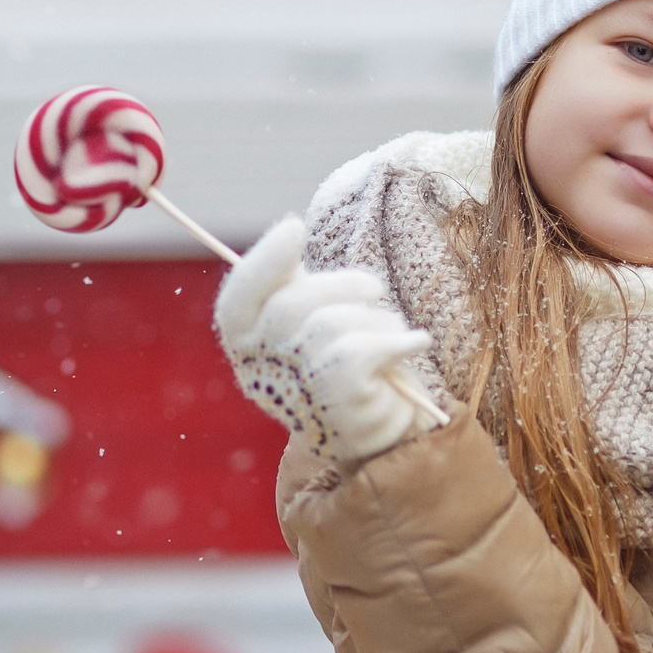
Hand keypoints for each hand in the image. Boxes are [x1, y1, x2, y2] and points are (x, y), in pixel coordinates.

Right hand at [214, 216, 437, 464]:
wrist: (383, 425)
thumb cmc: (345, 360)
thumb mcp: (312, 317)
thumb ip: (293, 284)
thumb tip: (287, 232)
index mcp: (247, 349)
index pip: (236, 302)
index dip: (262, 262)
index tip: (295, 227)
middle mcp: (262, 374)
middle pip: (290, 306)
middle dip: (339, 284)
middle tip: (372, 289)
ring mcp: (298, 394)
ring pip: (330, 326)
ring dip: (374, 318)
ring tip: (390, 331)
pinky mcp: (337, 406)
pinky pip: (362, 351)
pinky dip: (398, 340)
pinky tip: (416, 343)